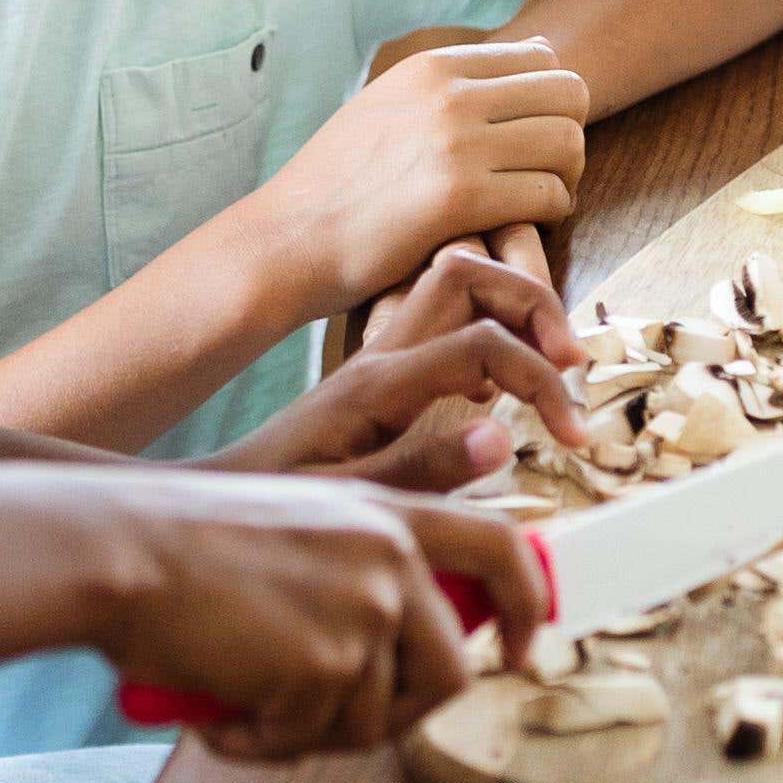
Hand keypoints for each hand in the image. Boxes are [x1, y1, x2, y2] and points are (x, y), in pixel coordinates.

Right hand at [92, 477, 556, 761]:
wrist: (119, 552)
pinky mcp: (325, 665)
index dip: (527, 605)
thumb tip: (395, 657)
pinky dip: (261, 744)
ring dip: (310, 733)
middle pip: (451, 672)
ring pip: (376, 722)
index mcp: (386, 513)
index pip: (502, 547)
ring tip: (243, 705)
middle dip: (399, 716)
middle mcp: (391, 557)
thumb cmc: (180, 546)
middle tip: (333, 725)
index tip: (520, 651)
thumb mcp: (295, 528)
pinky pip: (310, 741)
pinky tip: (218, 715)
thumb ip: (359, 571)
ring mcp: (364, 611)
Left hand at [219, 250, 586, 487]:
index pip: (484, 342)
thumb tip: (502, 437)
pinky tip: (500, 394)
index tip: (574, 437)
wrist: (208, 502)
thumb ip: (423, 470)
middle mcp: (380, 356)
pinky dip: (489, 340)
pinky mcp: (379, 379)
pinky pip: (445, 328)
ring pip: (457, 290)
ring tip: (552, 369)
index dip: (543, 381)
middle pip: (468, 276)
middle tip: (575, 365)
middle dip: (535, 305)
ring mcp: (379, 360)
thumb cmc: (267, 506)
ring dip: (514, 313)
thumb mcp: (344, 503)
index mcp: (377, 384)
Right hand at [240, 39, 589, 316]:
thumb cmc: (337, 184)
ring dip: (566, 176)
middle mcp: (449, 94)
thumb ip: (452, 83)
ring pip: (568, 142)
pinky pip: (550, 194)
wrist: (286, 239)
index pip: (543, 57)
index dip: (550, 102)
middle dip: (569, 136)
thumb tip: (532, 55)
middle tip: (546, 174)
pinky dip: (551, 214)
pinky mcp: (461, 200)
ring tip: (538, 202)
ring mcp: (456, 144)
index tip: (530, 139)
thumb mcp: (386, 107)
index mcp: (432, 66)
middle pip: (568, 94)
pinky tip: (524, 228)